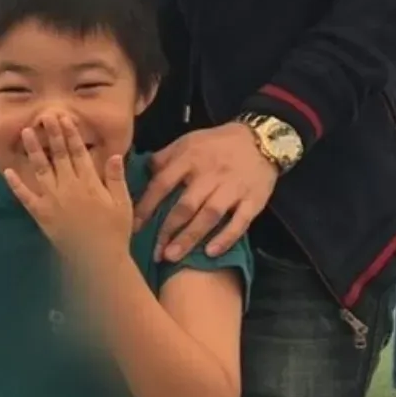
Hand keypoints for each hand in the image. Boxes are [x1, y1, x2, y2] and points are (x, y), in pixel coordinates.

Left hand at [2, 112, 132, 269]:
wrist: (98, 259)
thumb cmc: (114, 231)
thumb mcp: (122, 203)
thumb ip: (116, 178)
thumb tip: (115, 155)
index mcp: (89, 182)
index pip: (78, 152)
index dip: (70, 133)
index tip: (64, 118)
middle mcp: (69, 187)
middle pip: (58, 155)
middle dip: (51, 134)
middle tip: (44, 115)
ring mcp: (52, 200)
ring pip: (40, 169)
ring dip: (33, 150)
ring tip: (26, 132)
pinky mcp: (41, 214)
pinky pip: (26, 197)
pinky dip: (16, 184)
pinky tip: (7, 171)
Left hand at [131, 121, 276, 260]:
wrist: (261, 140)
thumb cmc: (217, 144)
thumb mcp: (188, 141)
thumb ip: (165, 157)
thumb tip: (142, 172)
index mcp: (190, 158)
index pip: (163, 184)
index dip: (147, 206)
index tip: (134, 227)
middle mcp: (209, 174)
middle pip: (186, 205)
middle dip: (168, 230)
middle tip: (156, 253)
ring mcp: (232, 188)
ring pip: (209, 215)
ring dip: (190, 238)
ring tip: (173, 257)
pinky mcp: (253, 200)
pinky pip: (239, 222)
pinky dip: (225, 238)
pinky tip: (211, 253)